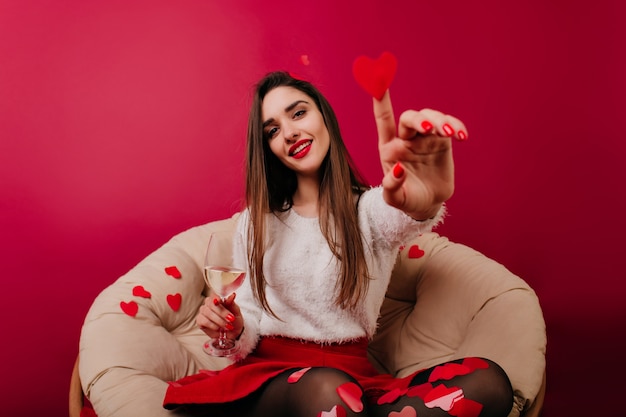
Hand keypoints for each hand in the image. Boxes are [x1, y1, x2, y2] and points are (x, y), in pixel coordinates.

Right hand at [197, 292, 243, 339]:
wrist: (232, 332)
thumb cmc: (233, 320)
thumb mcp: (236, 312)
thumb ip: (232, 303)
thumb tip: (232, 295)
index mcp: (217, 298)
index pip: (214, 295)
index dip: (216, 298)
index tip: (220, 301)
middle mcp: (208, 304)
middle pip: (210, 304)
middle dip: (222, 312)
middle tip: (231, 319)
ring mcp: (203, 312)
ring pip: (208, 313)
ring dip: (219, 320)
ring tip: (227, 326)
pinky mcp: (199, 321)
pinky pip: (204, 321)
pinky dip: (213, 325)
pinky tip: (219, 328)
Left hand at [374, 91, 466, 219]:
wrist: (427, 204)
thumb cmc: (407, 199)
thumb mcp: (395, 198)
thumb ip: (391, 185)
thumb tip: (399, 168)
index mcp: (389, 147)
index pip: (383, 119)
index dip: (381, 100)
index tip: (379, 80)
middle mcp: (406, 138)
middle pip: (410, 118)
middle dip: (421, 119)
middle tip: (431, 129)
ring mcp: (425, 138)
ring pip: (431, 117)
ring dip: (441, 121)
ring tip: (451, 134)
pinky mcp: (443, 141)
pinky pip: (450, 125)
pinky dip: (457, 126)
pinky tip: (462, 136)